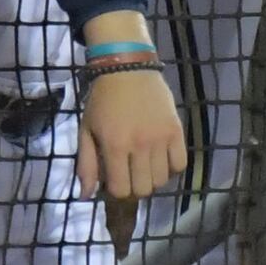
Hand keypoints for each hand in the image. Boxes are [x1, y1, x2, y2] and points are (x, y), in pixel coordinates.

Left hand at [74, 60, 188, 200]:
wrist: (128, 68)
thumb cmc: (103, 100)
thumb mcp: (86, 130)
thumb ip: (86, 165)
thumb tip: (85, 195)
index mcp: (115, 146)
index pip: (121, 190)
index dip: (117, 190)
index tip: (115, 179)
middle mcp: (139, 146)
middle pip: (143, 189)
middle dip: (135, 187)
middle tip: (131, 173)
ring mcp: (161, 138)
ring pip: (162, 180)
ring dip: (152, 178)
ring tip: (145, 165)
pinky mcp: (176, 130)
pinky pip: (180, 164)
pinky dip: (171, 168)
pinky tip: (161, 159)